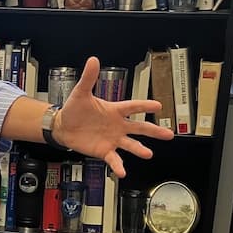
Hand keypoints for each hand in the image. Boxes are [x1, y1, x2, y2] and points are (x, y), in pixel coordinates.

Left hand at [54, 57, 173, 177]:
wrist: (63, 127)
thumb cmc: (74, 109)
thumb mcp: (80, 93)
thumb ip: (88, 78)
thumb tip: (93, 60)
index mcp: (114, 110)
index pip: (132, 107)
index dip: (144, 106)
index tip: (158, 106)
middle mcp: (117, 125)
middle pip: (139, 128)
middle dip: (154, 131)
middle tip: (169, 134)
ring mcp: (113, 139)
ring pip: (130, 145)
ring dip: (139, 149)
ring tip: (148, 154)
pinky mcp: (104, 151)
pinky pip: (114, 159)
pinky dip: (118, 166)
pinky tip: (122, 172)